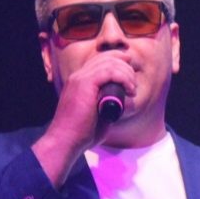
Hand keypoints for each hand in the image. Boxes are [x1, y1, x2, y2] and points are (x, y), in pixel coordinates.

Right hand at [32, 53, 137, 184]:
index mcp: (80, 81)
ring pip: (109, 62)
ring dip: (126, 73)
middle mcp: (79, 76)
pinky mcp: (84, 84)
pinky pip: (108, 71)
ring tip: (132, 89)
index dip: (118, 61)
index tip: (131, 74)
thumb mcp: (99, 114)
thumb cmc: (82, 133)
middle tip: (133, 85)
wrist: (66, 141)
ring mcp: (80, 78)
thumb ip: (109, 105)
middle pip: (106, 57)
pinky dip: (122, 77)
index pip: (100, 60)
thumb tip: (126, 103)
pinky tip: (129, 88)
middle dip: (125, 67)